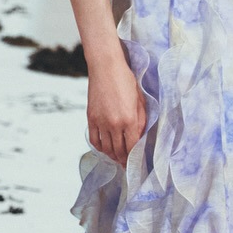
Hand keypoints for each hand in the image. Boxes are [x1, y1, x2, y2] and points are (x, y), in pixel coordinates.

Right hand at [86, 51, 146, 165]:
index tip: (136, 163)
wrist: (106, 67)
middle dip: (123, 161)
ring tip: (117, 159)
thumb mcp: (140, 100)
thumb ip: (141, 120)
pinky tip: (105, 148)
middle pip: (119, 151)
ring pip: (106, 148)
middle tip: (127, 166)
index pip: (132, 147)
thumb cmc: (126, 80)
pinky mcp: (91, 118)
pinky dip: (100, 148)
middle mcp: (114, 124)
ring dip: (112, 156)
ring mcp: (100, 122)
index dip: (134, 158)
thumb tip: (140, 136)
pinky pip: (94, 139)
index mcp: (129, 119)